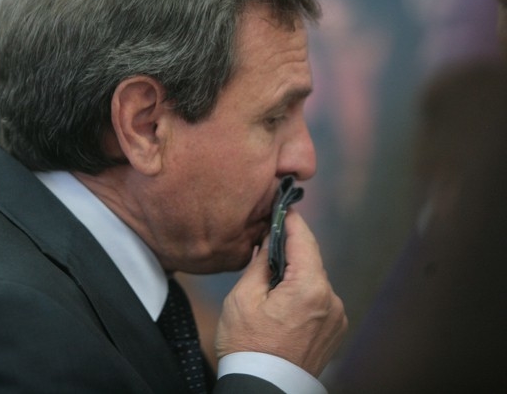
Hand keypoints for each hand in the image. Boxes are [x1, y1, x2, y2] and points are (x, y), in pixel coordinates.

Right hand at [214, 209, 347, 376]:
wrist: (263, 389)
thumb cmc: (247, 345)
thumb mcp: (243, 297)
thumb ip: (262, 262)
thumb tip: (271, 238)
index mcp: (310, 288)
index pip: (303, 239)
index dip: (291, 219)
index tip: (282, 204)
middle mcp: (331, 299)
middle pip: (311, 258)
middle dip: (291, 247)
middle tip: (268, 236)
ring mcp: (336, 316)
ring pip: (315, 278)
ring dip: (297, 271)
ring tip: (271, 276)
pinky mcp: (335, 329)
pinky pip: (320, 298)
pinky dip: (304, 291)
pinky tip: (283, 299)